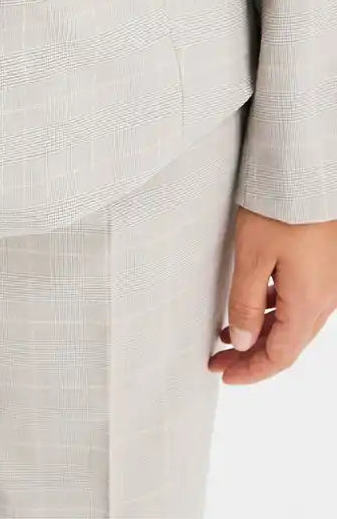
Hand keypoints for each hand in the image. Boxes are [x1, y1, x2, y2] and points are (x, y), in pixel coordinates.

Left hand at [208, 207, 336, 384]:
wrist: (308, 170)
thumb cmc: (281, 207)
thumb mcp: (252, 255)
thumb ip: (245, 302)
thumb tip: (241, 341)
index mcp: (308, 302)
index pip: (280, 355)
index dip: (251, 370)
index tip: (224, 375)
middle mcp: (325, 298)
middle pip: (288, 343)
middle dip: (253, 355)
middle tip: (219, 360)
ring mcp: (328, 282)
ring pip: (294, 322)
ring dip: (262, 333)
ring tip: (227, 334)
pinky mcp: (325, 266)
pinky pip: (300, 301)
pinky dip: (274, 311)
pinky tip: (254, 303)